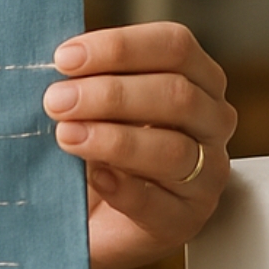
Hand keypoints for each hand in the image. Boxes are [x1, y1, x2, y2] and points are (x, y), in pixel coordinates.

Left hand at [44, 22, 234, 268]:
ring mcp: (207, 175)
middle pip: (177, 94)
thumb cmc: (99, 146)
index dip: (120, 47)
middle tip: (56, 101)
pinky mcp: (185, 220)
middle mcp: (212, 122)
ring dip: (113, 139)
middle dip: (110, 94)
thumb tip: (60, 58)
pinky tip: (95, 178)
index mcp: (198, 79)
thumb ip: (89, 78)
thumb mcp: (98, 103)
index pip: (175, 47)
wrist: (94, 217)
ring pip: (173, 150)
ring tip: (67, 136)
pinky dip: (124, 189)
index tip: (65, 58)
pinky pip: (160, 204)